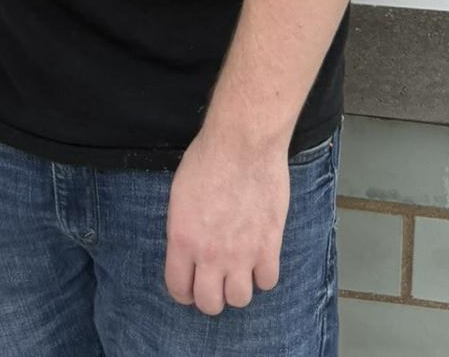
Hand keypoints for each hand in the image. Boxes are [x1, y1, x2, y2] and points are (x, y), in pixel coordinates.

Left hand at [164, 126, 287, 314]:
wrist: (243, 144)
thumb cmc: (207, 159)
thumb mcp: (179, 195)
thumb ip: (183, 229)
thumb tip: (188, 249)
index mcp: (183, 240)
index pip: (178, 288)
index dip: (183, 292)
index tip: (190, 285)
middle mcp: (211, 254)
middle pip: (210, 304)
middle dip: (210, 296)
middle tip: (215, 281)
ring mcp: (242, 254)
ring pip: (240, 300)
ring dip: (238, 288)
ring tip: (238, 270)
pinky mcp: (269, 246)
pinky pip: (267, 282)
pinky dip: (263, 274)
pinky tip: (259, 258)